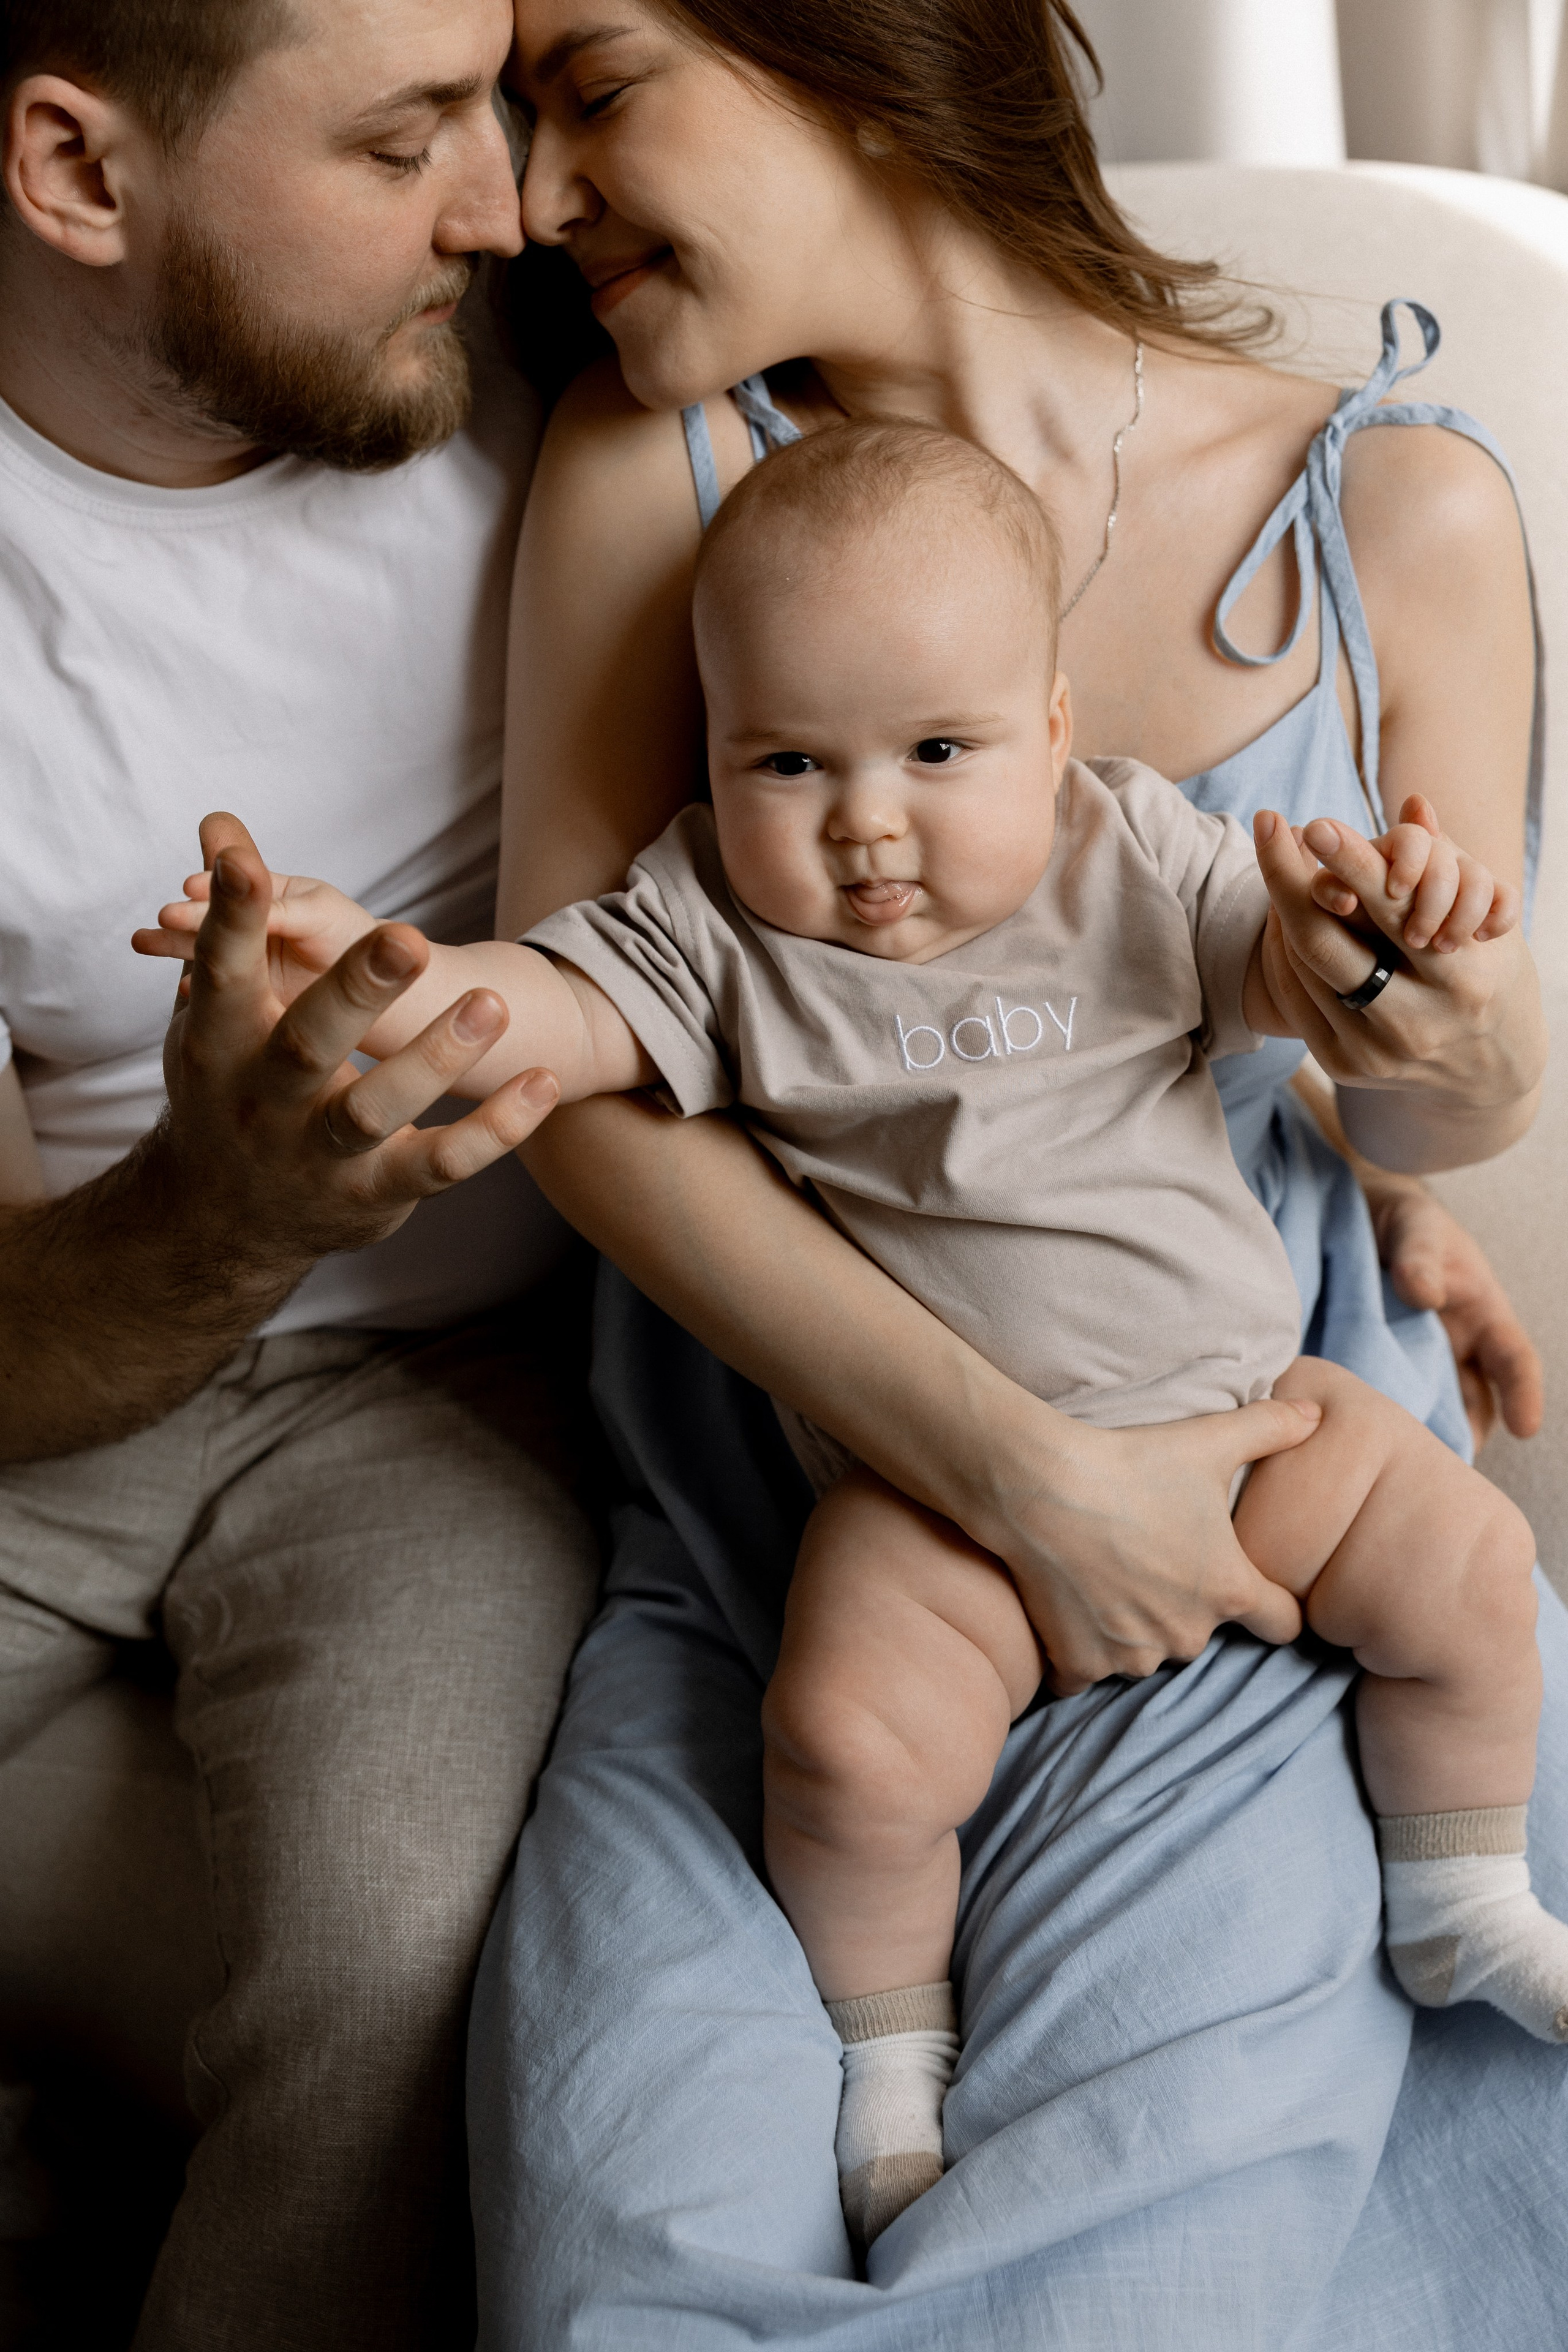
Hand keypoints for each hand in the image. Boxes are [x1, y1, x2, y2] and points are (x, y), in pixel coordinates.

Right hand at [135, 862, 376, 1009]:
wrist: (381, 999)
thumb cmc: (354, 940)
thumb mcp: (317, 913)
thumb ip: (274, 901)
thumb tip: (226, 851)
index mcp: (269, 892)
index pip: (234, 887)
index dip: (214, 890)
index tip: (191, 889)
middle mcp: (251, 921)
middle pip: (210, 915)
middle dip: (185, 917)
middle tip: (165, 918)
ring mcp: (244, 957)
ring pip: (203, 948)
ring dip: (173, 944)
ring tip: (144, 942)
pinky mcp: (243, 994)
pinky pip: (213, 987)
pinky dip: (195, 987)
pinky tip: (183, 989)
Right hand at [149, 814, 561, 1277]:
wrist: (228, 1219)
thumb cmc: (232, 1086)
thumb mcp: (214, 1016)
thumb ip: (227, 928)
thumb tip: (222, 826)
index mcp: (218, 1044)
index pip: (223, 971)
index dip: (233, 919)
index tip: (242, 859)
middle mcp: (263, 1102)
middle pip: (307, 1043)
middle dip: (355, 989)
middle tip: (404, 937)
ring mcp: (318, 1152)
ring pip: (375, 1109)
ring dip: (434, 1057)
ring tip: (492, 1003)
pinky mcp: (376, 1191)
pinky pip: (443, 1163)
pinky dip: (497, 1128)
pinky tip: (543, 1080)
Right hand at [968, 1392, 1322, 1692]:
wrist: (1039, 1487)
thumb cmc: (1130, 1464)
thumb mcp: (1210, 1440)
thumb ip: (1271, 1429)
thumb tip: (1319, 1413)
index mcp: (1229, 1590)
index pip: (1283, 1624)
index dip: (1273, 1604)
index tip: (1251, 1586)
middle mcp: (1187, 1635)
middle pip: (1202, 1634)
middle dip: (1184, 1606)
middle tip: (1151, 1556)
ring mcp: (1131, 1655)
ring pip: (1146, 1651)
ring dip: (1133, 1626)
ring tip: (1105, 1573)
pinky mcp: (1079, 1663)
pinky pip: (1089, 1670)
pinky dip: (1082, 1648)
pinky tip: (1069, 1605)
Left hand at [1252, 795, 1544, 1129]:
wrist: (1486, 1070)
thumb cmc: (1487, 974)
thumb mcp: (1482, 922)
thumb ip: (1445, 862)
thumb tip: (1411, 802)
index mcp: (1461, 982)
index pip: (1390, 911)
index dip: (1348, 862)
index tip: (1312, 821)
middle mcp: (1414, 1024)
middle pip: (1327, 943)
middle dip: (1287, 878)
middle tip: (1267, 824)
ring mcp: (1373, 1053)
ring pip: (1304, 969)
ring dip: (1282, 909)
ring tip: (1275, 857)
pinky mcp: (1343, 1066)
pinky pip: (1295, 997)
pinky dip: (1283, 951)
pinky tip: (1279, 912)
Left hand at [1370, 1181, 1542, 1448]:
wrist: (1354, 1213)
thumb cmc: (1403, 1220)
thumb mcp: (1415, 1225)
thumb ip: (1420, 1253)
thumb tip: (1424, 1294)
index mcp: (1481, 1315)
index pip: (1514, 1360)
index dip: (1524, 1393)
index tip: (1526, 1427)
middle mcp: (1455, 1348)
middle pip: (1470, 1405)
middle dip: (1461, 1437)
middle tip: (1443, 1471)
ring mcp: (1415, 1361)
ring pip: (1426, 1410)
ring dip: (1415, 1438)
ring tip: (1395, 1467)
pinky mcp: (1374, 1366)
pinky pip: (1380, 1400)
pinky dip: (1374, 1420)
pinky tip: (1354, 1439)